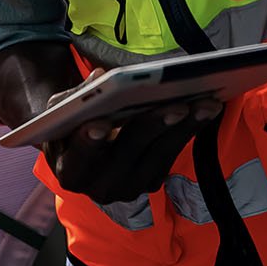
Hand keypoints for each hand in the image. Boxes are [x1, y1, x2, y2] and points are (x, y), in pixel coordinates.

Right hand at [39, 74, 221, 204]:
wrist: (81, 148)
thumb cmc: (69, 122)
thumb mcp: (60, 109)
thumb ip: (74, 96)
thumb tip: (98, 77)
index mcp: (71, 171)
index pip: (79, 160)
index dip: (88, 143)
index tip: (101, 123)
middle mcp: (100, 188)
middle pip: (127, 157)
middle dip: (152, 128)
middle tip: (175, 105)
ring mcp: (129, 187)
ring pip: (158, 157)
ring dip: (184, 128)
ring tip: (205, 103)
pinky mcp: (152, 181)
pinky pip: (173, 155)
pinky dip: (190, 131)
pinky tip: (206, 109)